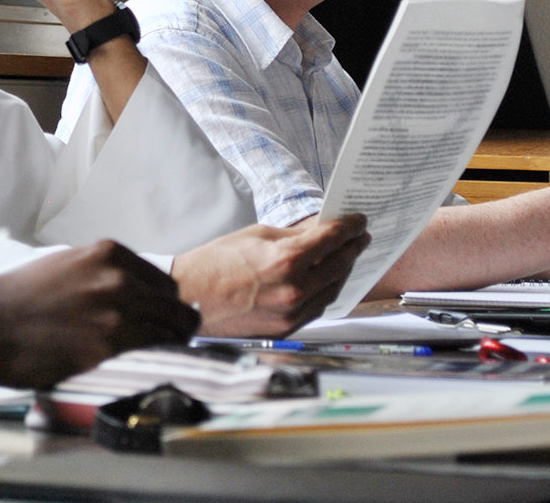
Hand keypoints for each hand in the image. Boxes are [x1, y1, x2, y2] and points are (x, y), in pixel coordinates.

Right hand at [0, 241, 198, 388]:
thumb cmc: (19, 297)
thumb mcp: (67, 265)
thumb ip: (104, 275)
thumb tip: (136, 294)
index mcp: (110, 254)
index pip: (166, 285)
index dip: (163, 307)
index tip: (156, 322)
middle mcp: (119, 279)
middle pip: (177, 309)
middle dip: (173, 328)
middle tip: (159, 346)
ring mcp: (116, 313)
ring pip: (174, 333)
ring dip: (165, 348)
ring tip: (143, 360)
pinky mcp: (107, 347)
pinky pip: (151, 356)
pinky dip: (148, 364)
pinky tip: (129, 368)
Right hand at [171, 214, 368, 336]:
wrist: (189, 298)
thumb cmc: (214, 263)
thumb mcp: (255, 235)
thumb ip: (293, 234)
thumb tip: (319, 228)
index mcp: (286, 260)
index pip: (332, 239)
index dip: (350, 226)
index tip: (359, 220)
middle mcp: (294, 289)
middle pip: (339, 265)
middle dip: (352, 247)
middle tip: (360, 236)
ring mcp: (291, 313)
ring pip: (333, 289)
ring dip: (343, 271)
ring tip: (346, 257)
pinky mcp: (286, 329)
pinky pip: (317, 308)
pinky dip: (326, 291)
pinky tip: (327, 280)